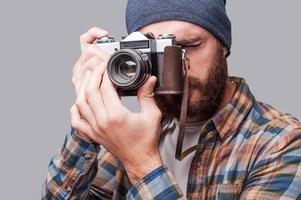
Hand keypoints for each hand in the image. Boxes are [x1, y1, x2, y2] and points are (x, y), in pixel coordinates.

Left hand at [70, 27, 162, 183]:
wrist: (139, 160)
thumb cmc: (146, 140)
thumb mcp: (152, 115)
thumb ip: (148, 95)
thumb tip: (149, 79)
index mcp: (116, 115)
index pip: (105, 87)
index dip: (105, 72)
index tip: (108, 65)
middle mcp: (102, 121)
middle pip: (89, 91)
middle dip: (93, 75)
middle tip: (98, 67)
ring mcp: (95, 129)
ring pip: (80, 103)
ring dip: (83, 88)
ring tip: (89, 78)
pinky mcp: (92, 135)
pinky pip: (76, 121)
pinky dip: (75, 109)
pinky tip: (79, 101)